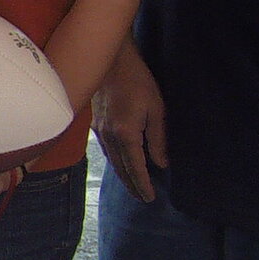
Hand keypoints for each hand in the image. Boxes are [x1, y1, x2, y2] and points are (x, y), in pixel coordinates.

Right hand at [91, 43, 165, 203]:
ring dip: (123, 176)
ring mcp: (100, 131)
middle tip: (143, 198)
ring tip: (133, 186)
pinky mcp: (97, 125)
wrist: (112, 61)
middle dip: (133, 186)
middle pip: (121, 169)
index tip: (150, 198)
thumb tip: (161, 163)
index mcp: (126, 135)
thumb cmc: (138, 81)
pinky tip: (120, 164)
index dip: (143, 184)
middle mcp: (109, 137)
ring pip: (112, 161)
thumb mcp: (157, 109)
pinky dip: (115, 162)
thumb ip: (158, 139)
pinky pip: (106, 151)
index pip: (135, 168)